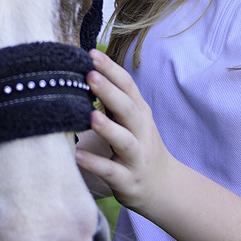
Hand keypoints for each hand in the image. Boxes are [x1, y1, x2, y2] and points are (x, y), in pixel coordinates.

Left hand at [74, 49, 177, 215]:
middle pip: (127, 109)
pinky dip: (94, 163)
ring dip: (108, 128)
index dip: (111, 69)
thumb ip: (115, 100)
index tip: (92, 54)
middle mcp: (141, 132)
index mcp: (140, 113)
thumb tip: (87, 72)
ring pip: (124, 140)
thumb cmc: (140, 146)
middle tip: (90, 75)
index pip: (128, 86)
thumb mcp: (134, 121)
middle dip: (109, 91)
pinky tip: (77, 156)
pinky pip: (111, 171)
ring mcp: (136, 157)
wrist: (163, 187)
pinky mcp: (127, 180)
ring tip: (89, 115)